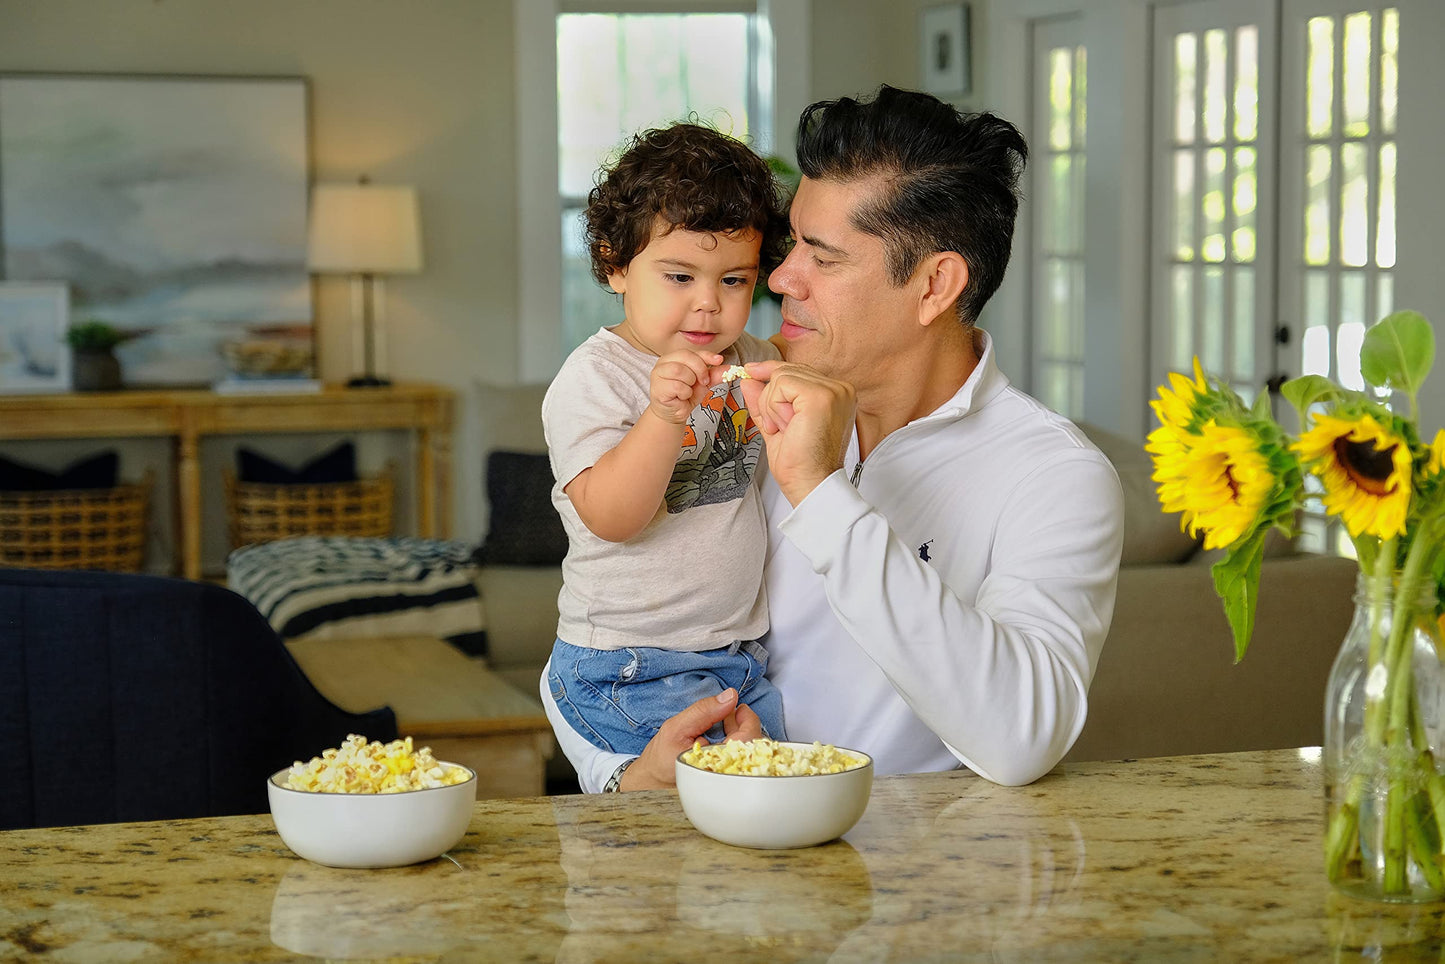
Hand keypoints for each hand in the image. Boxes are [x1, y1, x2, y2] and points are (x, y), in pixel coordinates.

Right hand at [619, 689, 763, 790]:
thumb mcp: (676, 728)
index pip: (750, 741)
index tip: (740, 708)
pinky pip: (741, 757)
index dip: (749, 721)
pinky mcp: (726, 775)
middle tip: (732, 711)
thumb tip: (730, 696)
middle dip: (745, 724)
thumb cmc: (661, 758)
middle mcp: (728, 774)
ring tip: (726, 719)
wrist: (652, 781)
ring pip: (749, 752)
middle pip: (754, 747)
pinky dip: (736, 741)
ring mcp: (728, 776)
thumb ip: (703, 711)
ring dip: (741, 731)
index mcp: (719, 766)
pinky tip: (725, 732)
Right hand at [649, 351, 721, 423]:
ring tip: (688, 390)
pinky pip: (677, 386)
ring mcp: (658, 375)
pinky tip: (681, 397)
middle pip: (686, 357)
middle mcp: (664, 362)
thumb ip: (715, 374)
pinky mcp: (657, 388)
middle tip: (703, 382)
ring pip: (680, 370)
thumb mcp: (704, 383)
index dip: (707, 355)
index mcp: (675, 357)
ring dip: (690, 382)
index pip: (692, 351)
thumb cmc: (685, 395)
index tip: (719, 360)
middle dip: (699, 370)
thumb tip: (731, 369)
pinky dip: (684, 393)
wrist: (675, 413)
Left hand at [739, 360, 856, 504]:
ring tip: (786, 429)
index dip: (771, 373)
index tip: (751, 372)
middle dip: (771, 400)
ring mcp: (833, 391)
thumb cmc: (800, 464)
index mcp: (835, 396)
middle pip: (787, 370)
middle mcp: (839, 389)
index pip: (798, 371)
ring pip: (781, 377)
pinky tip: (786, 426)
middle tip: (780, 427)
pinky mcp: (820, 396)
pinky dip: (774, 407)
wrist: (810, 484)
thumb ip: (764, 400)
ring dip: (772, 407)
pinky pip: (781, 384)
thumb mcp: (776, 424)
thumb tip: (749, 379)